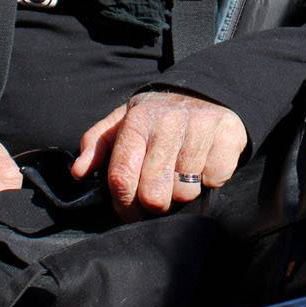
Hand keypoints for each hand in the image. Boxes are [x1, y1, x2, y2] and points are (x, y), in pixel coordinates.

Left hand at [72, 91, 246, 217]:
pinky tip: (202, 166)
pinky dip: (209, 181)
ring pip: (185, 191)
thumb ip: (96, 145)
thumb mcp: (121, 124)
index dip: (123, 205)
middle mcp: (168, 121)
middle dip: (154, 203)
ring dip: (182, 192)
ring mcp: (200, 127)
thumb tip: (78, 172)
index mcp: (138, 121)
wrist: (204, 95)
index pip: (122, 177)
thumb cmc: (156, 119)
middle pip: (154, 193)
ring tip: (181, 176)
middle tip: (158, 194)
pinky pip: (214, 180)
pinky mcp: (227, 135)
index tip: (129, 211)